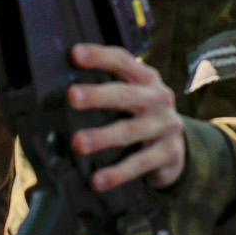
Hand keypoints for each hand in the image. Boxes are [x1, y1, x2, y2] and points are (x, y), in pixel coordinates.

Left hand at [65, 44, 185, 190]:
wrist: (177, 150)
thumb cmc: (144, 117)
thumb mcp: (133, 98)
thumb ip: (108, 93)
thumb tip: (58, 96)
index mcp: (146, 79)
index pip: (123, 61)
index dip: (100, 56)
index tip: (75, 54)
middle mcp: (158, 98)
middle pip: (126, 94)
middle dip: (98, 95)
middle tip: (72, 96)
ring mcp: (165, 125)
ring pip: (130, 130)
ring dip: (103, 136)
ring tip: (79, 143)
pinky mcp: (168, 153)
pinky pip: (139, 163)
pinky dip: (117, 173)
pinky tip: (98, 180)